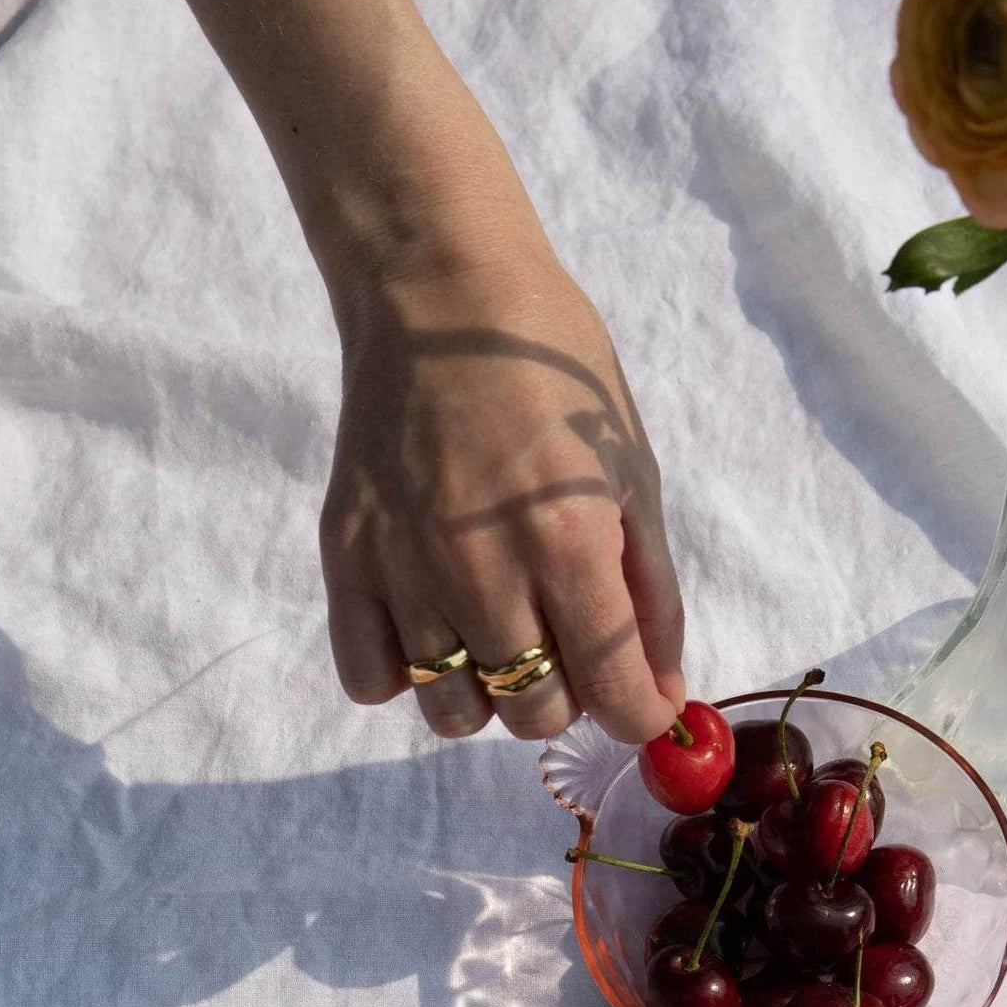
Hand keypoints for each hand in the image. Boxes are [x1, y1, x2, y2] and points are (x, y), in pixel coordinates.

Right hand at [318, 224, 684, 746]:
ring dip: (487, 691)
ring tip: (496, 629)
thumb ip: (650, 592)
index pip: (611, 691)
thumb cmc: (552, 372)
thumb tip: (659, 694)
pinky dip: (407, 673)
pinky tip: (432, 621)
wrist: (440, 291)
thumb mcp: (630, 470)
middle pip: (534, 714)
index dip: (639, 713)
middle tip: (563, 633)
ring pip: (452, 713)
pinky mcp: (346, 558)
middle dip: (566, 693)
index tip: (640, 699)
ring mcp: (404, 568)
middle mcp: (481, 567)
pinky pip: (372, 680)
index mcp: (566, 539)